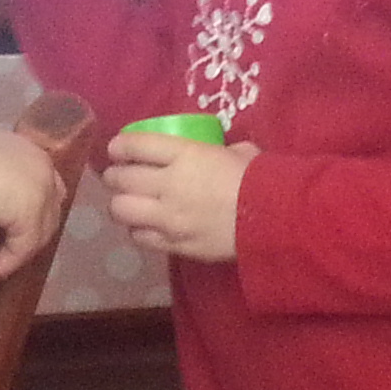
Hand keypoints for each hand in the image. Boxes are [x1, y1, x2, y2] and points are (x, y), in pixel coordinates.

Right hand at [0, 111, 70, 281]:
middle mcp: (44, 170)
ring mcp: (41, 192)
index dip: (35, 213)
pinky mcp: (30, 215)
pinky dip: (3, 264)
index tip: (11, 231)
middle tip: (4, 256)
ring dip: (13, 257)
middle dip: (29, 238)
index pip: (47, 189)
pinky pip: (21, 249)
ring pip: (37, 236)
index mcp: (32, 152)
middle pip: (49, 214)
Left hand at [104, 127, 254, 263]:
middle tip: (118, 177)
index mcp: (184, 154)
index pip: (135, 145)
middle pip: (121, 178)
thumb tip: (218, 152)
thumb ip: (219, 150)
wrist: (276, 220)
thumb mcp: (240, 152)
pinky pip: (140, 237)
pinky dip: (138, 230)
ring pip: (121, 210)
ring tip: (128, 203)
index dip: (119, 146)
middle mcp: (168, 184)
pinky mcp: (174, 244)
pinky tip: (146, 226)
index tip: (117, 148)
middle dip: (114, 176)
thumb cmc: (261, 179)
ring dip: (120, 204)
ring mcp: (168, 218)